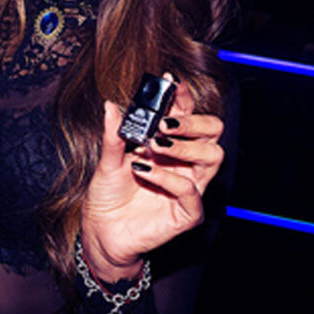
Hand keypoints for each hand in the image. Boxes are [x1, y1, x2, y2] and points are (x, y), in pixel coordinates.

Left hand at [81, 76, 223, 281]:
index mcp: (170, 145)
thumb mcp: (107, 160)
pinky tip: (143, 171)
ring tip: (154, 145)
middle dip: (193, 122)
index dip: (183, 97)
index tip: (170, 83)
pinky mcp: (187, 213)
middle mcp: (185, 164)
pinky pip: (190, 191)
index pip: (188, 115)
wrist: (101, 229)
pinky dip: (167, 178)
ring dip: (184, 147)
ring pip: (213, 157)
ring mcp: (190, 187)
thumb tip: (111, 105)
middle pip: (212, 132)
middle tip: (164, 123)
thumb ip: (114, 135)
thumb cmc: (108, 193)